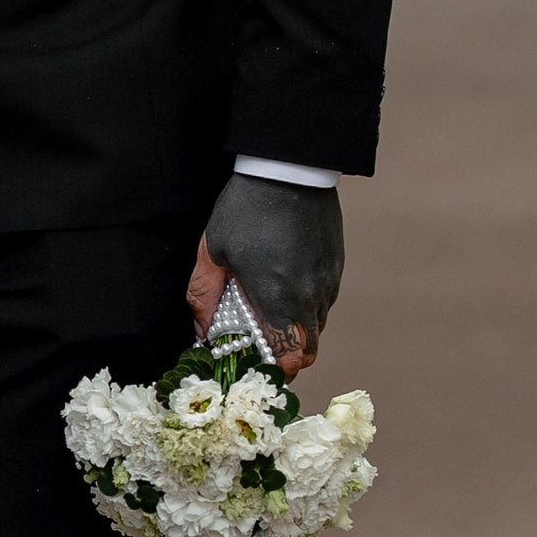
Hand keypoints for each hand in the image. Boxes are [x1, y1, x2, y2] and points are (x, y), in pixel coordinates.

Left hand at [186, 175, 344, 381]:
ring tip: (271, 310)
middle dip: (288, 354)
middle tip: (264, 344)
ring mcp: (327, 281)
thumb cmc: (246, 207)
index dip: (277, 368)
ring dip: (297, 328)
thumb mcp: (214, 249)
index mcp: (278, 299)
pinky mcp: (336, 265)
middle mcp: (310, 297)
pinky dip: (308, 305)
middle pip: (308, 348)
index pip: (290, 357)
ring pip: (318, 324)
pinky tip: (286, 283)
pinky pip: (324, 300)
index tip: (259, 364)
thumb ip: (204, 295)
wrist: (289, 167)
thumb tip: (201, 330)